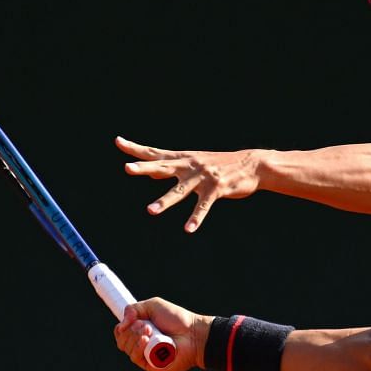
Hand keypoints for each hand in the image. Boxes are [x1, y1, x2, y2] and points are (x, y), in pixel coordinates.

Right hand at [114, 297, 206, 370]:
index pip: (120, 334)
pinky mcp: (152, 366)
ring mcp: (146, 357)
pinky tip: (147, 341)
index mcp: (139, 332)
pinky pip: (137, 359)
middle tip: (147, 325)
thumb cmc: (177, 319)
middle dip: (132, 331)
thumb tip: (121, 323)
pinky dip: (139, 348)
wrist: (193, 333)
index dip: (121, 328)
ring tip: (151, 331)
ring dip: (136, 338)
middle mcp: (141, 345)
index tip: (131, 320)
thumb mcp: (153, 306)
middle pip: (122, 342)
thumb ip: (134, 309)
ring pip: (128, 350)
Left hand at [117, 137, 260, 232]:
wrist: (252, 164)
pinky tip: (188, 229)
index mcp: (183, 159)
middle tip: (127, 169)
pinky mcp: (217, 189)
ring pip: (181, 190)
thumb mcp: (194, 164)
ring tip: (150, 211)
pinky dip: (196, 218)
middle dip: (145, 168)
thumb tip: (151, 174)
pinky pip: (203, 205)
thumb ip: (172, 169)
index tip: (118, 142)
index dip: (136, 149)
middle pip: (163, 166)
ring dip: (165, 200)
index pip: (155, 152)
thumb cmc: (220, 165)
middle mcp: (190, 165)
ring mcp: (203, 177)